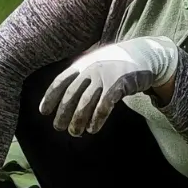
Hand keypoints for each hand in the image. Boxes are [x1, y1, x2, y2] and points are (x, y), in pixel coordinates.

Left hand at [39, 36, 178, 135]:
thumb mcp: (95, 63)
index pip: (61, 81)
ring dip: (78, 120)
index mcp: (82, 64)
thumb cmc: (116, 63)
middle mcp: (90, 69)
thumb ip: (81, 75)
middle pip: (71, 94)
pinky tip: (92, 129)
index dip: (50, 97)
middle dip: (63, 113)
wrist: (144, 54)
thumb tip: (64, 98)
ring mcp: (104, 76)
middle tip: (58, 127)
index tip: (43, 111)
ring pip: (86, 103)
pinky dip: (96, 119)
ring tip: (75, 132)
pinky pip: (104, 106)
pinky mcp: (118, 85)